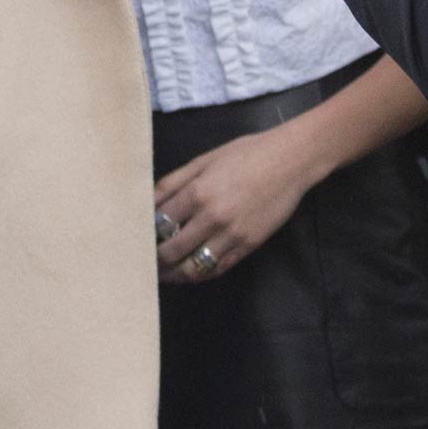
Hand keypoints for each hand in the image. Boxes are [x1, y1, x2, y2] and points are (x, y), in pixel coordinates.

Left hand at [155, 123, 312, 282]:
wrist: (290, 161)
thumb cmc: (245, 154)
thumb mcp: (204, 159)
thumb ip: (174, 181)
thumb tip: (148, 200)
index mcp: (198, 192)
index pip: (160, 223)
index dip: (146, 233)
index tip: (138, 238)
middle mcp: (212, 217)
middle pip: (173, 250)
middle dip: (155, 260)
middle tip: (145, 263)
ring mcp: (232, 235)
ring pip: (194, 267)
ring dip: (175, 274)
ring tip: (164, 274)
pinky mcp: (249, 246)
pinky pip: (219, 268)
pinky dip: (201, 274)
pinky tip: (190, 272)